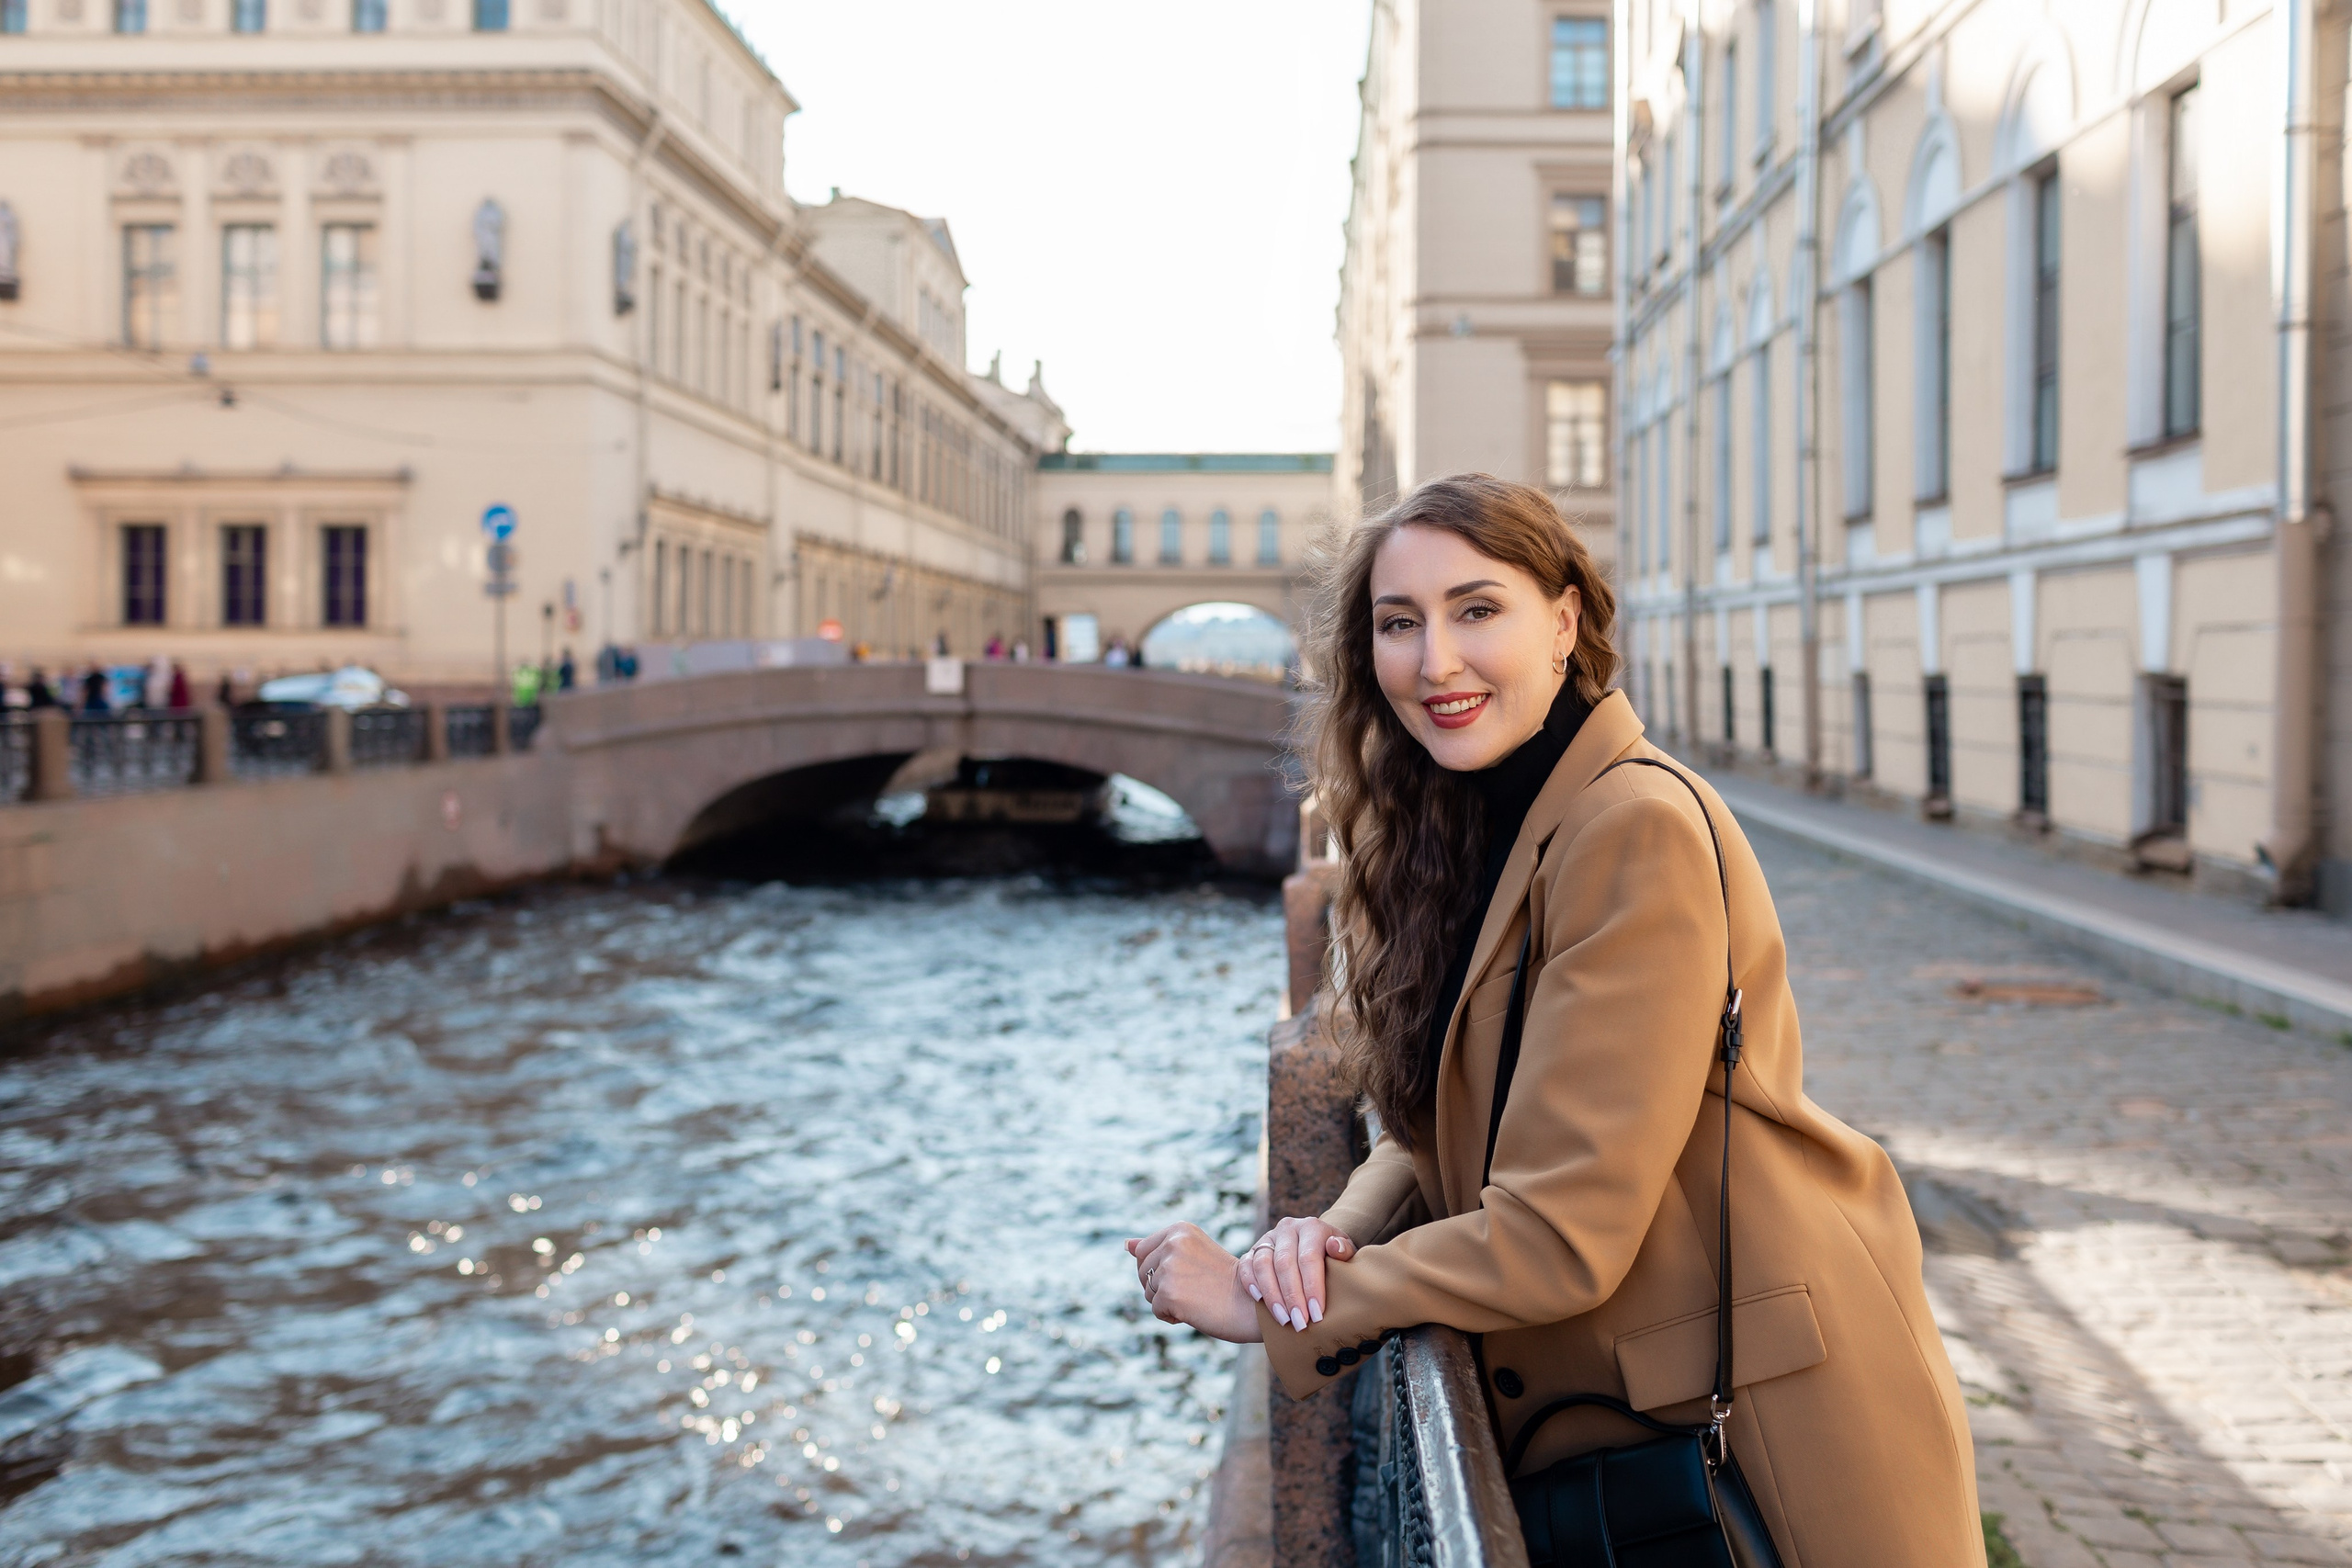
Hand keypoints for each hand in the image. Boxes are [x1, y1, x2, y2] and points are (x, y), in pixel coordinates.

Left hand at [1124, 1224, 1261, 1342]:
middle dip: (1159, 1285)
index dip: (1158, 1269)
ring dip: (1167, 1301)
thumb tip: (1125, 1244)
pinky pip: (1156, 1310)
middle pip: (1142, 1271)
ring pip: (1148, 1292)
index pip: (1142, 1251)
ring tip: (1196, 1297)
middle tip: (1193, 1287)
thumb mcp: (1191, 1254)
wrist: (1252, 1304)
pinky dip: (1171, 1316)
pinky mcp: (1170, 1294)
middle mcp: (1173, 1244)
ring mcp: (1170, 1268)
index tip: (1187, 1273)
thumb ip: (1157, 1247)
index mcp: (1179, 1229)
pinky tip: (1194, 1311)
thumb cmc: (1224, 1280)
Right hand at [1236, 1216, 1355, 1332]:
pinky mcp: (1252, 1249)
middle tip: (1300, 1323)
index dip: (1312, 1286)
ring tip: (1283, 1319)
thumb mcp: (1345, 1253)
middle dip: (1292, 1296)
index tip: (1316, 1314)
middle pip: (1285, 1262)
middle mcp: (1288, 1228)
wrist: (1312, 1250)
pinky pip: (1246, 1265)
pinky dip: (1251, 1284)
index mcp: (1312, 1227)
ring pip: (1263, 1264)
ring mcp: (1268, 1238)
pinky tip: (1260, 1302)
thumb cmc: (1333, 1258)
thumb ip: (1345, 1251)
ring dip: (1272, 1295)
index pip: (1309, 1257)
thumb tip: (1335, 1247)